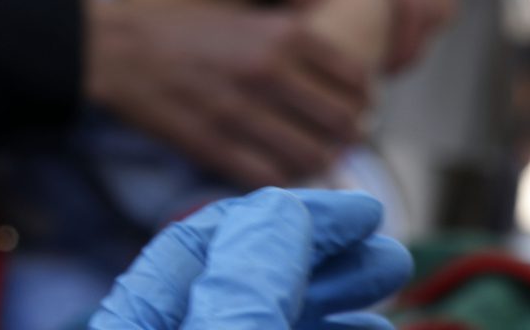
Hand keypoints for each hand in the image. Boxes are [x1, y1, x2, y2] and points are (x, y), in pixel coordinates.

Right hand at [86, 0, 370, 186]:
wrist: (115, 48)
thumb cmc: (182, 29)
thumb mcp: (250, 17)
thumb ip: (294, 40)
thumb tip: (338, 70)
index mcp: (286, 34)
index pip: (355, 79)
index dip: (364, 100)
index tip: (358, 108)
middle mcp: (272, 70)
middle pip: (342, 121)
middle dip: (349, 136)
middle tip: (343, 140)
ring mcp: (242, 110)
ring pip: (312, 155)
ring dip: (320, 163)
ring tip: (315, 159)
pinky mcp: (212, 144)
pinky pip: (269, 176)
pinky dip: (282, 179)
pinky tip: (279, 172)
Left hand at [92, 187, 412, 328]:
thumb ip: (245, 283)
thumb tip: (278, 211)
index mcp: (137, 323)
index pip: (202, 245)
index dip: (290, 216)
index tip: (362, 211)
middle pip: (240, 281)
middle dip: (326, 258)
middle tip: (392, 256)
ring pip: (261, 316)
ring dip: (334, 298)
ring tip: (390, 287)